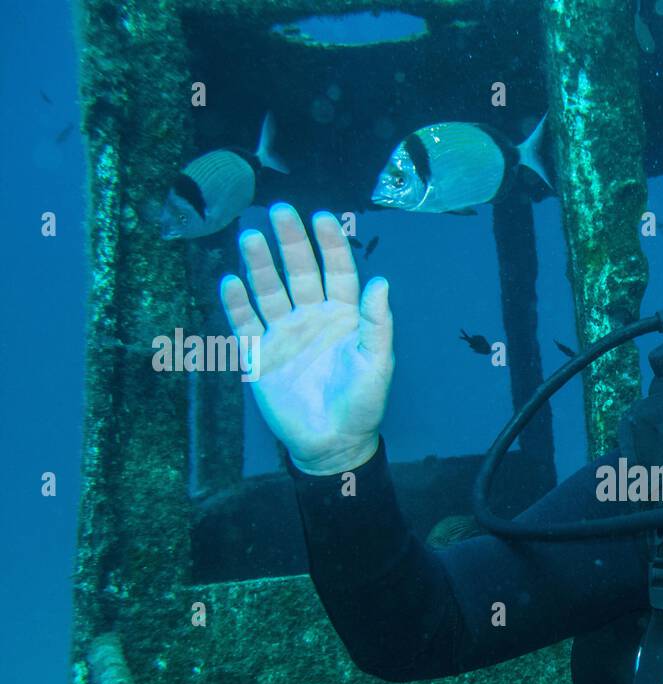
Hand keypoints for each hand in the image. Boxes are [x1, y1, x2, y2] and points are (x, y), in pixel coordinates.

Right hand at [220, 203, 393, 474]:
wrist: (332, 442)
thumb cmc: (362, 403)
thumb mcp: (376, 363)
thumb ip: (376, 323)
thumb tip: (381, 281)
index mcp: (343, 316)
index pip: (336, 271)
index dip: (329, 245)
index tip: (321, 216)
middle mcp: (312, 317)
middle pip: (299, 272)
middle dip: (290, 242)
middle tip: (279, 211)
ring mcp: (284, 333)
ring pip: (269, 290)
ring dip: (259, 264)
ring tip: (250, 237)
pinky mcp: (260, 354)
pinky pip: (245, 323)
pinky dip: (237, 303)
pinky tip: (231, 281)